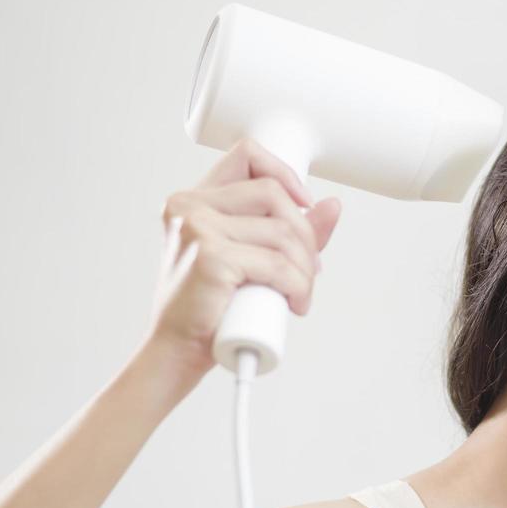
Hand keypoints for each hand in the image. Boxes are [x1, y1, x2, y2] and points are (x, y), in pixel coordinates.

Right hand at [147, 137, 341, 371]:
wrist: (175, 353)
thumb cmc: (206, 310)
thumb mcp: (247, 260)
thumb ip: (287, 232)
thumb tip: (331, 206)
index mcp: (192, 201)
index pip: (246, 155)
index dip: (284, 173)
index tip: (304, 205)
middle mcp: (188, 206)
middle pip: (273, 194)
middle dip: (304, 234)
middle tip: (309, 269)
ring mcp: (196, 228)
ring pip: (280, 232)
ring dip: (305, 267)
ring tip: (300, 293)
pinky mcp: (210, 256)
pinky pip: (277, 264)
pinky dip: (298, 286)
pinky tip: (295, 302)